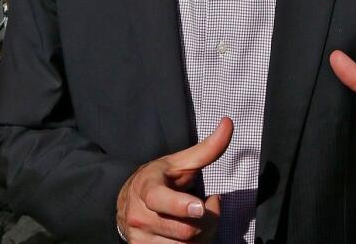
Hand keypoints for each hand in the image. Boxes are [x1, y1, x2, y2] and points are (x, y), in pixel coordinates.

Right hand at [116, 117, 231, 242]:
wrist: (127, 201)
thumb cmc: (159, 179)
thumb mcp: (179, 162)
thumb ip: (207, 148)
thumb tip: (228, 124)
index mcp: (146, 187)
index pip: (160, 199)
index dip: (180, 205)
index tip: (200, 206)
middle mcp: (139, 214)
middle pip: (185, 229)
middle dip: (207, 220)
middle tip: (208, 206)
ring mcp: (140, 237)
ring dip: (202, 237)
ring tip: (198, 220)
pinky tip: (191, 235)